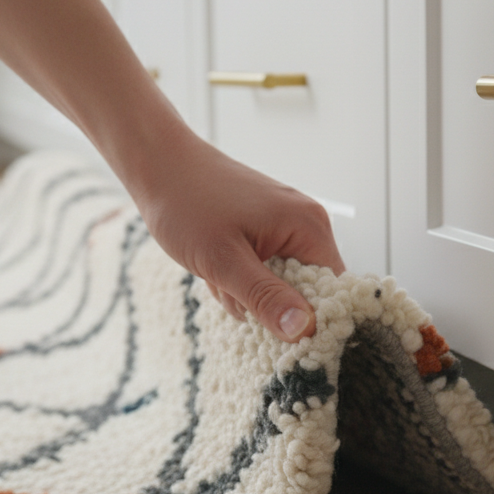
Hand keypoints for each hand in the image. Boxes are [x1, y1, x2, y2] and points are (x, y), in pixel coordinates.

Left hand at [128, 128, 345, 342]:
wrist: (158, 163)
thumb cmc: (187, 204)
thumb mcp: (223, 260)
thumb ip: (266, 297)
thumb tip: (305, 330)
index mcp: (309, 227)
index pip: (334, 290)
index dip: (311, 318)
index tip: (275, 329)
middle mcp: (307, 223)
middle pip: (306, 290)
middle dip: (267, 302)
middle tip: (230, 289)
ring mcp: (286, 223)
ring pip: (280, 283)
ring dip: (247, 292)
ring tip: (217, 274)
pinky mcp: (267, 227)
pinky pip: (265, 268)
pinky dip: (241, 276)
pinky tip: (216, 266)